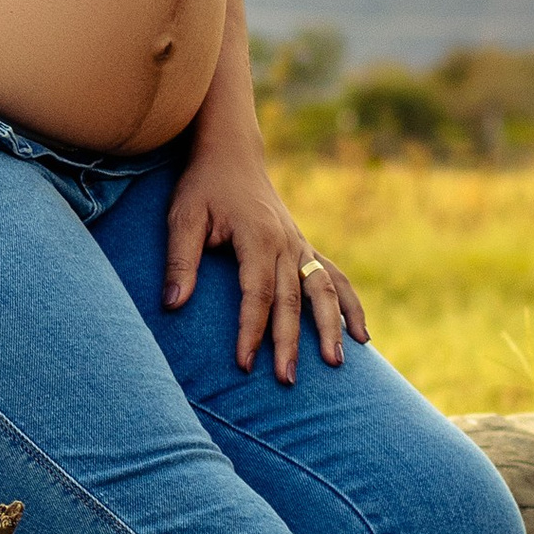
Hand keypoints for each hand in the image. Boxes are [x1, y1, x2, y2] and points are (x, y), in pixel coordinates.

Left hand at [163, 124, 369, 382]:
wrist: (231, 153)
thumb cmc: (202, 186)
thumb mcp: (182, 217)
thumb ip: (180, 261)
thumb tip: (172, 306)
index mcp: (257, 237)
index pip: (256, 294)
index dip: (251, 330)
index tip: (244, 364)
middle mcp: (286, 243)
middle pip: (292, 300)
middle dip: (290, 343)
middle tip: (287, 379)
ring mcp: (299, 245)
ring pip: (322, 291)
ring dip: (330, 328)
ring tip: (336, 364)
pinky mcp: (303, 247)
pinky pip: (334, 278)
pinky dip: (349, 306)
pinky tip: (361, 336)